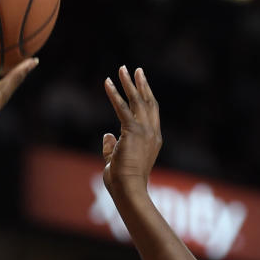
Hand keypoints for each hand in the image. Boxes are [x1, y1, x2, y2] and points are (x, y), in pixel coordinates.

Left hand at [102, 65, 161, 196]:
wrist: (129, 190)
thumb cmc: (123, 182)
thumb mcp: (117, 161)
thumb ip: (112, 147)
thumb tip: (107, 135)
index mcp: (153, 140)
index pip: (151, 114)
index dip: (147, 98)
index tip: (142, 86)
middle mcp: (152, 133)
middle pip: (148, 103)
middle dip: (142, 85)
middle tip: (137, 70)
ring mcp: (145, 132)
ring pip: (137, 101)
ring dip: (129, 83)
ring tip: (123, 69)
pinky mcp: (132, 132)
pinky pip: (122, 108)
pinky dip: (114, 94)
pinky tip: (107, 82)